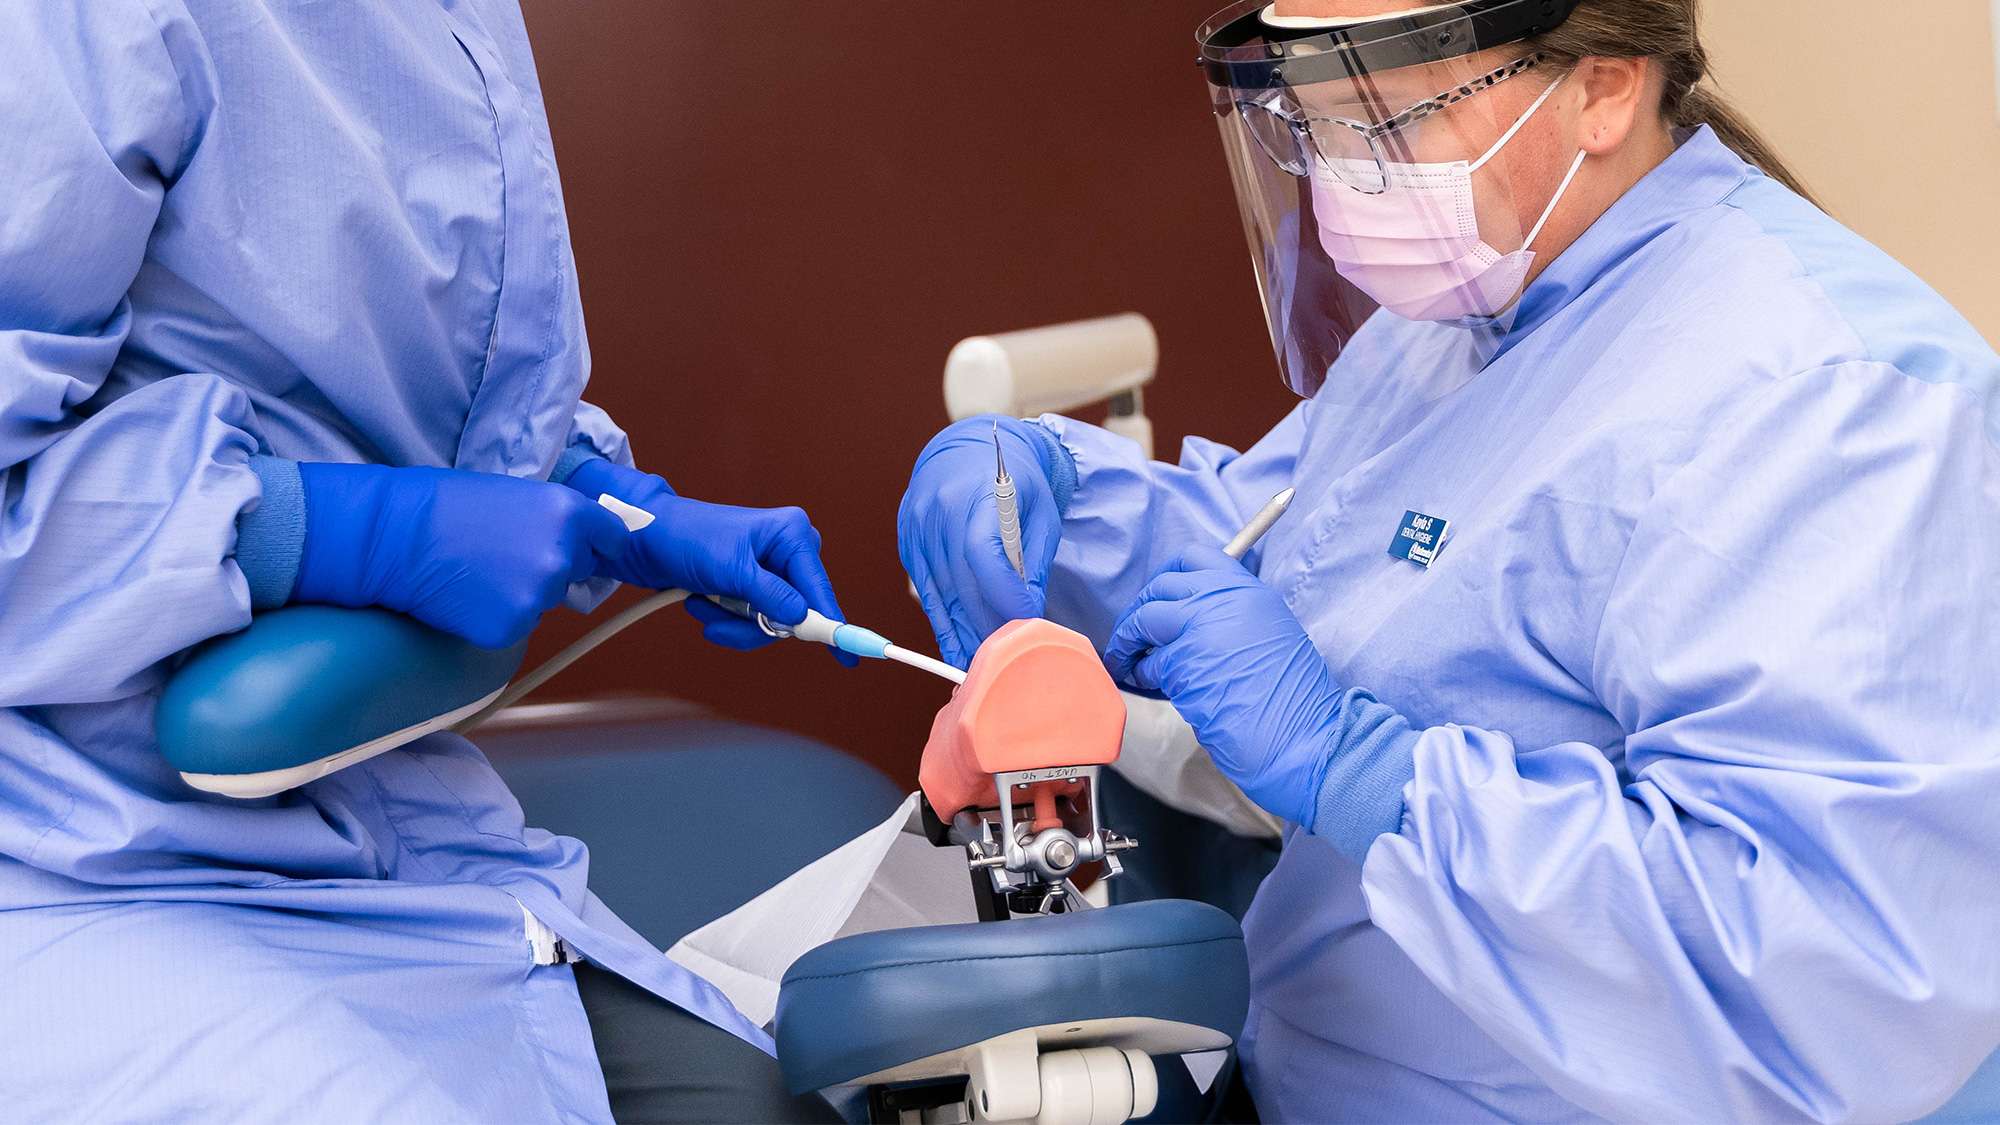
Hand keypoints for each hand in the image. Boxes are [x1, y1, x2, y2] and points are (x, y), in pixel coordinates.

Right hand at [294, 463, 630, 649]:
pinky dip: (498, 614)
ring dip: (523, 591)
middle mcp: (562, 556)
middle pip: (577, 569)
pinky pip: (519, 624)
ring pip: (546, 599)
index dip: (598, 542)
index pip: (613, 537)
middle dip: (552, 565)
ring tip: (479, 569)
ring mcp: (538, 596)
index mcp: (569, 513)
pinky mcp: (512, 628)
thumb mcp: (516, 494)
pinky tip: (469, 593)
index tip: (592, 547)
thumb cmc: (445, 505)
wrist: (395, 537)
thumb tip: (582, 543)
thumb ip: (555, 520)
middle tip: (504, 552)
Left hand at [566, 459, 852, 659]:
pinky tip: (703, 602)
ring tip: (703, 605)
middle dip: (756, 625)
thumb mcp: (729, 569)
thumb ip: (769, 595)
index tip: (851, 655)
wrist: (645, 539)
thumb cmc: (686, 539)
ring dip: (734, 624)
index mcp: (791, 535)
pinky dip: (727, 620)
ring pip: (772, 623)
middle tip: (720, 623)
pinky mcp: (752, 586)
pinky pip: (754, 621)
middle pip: (796, 612)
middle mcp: (788, 550)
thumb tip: (801, 617)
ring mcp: (771, 570)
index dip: (833, 623)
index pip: (819, 588)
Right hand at [896, 417, 1062, 667]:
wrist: (968, 448)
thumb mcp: (1039, 511)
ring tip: (978, 664)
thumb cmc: (1014, 480)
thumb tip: (1028, 611)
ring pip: (939, 590)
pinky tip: (955, 644)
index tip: (1024, 622)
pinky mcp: (907, 540)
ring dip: (960, 630)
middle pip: (960, 579)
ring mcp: (917, 526)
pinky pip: (925, 588)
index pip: (983, 553)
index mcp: (976, 494)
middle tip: (1005, 659)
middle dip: (984, 623)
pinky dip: (941, 619)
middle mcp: (938, 510)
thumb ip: (1033, 559)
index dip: (1002, 594)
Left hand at [1102, 545, 1344, 826]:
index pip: (1194, 558)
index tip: (1155, 597)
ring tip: (1126, 661)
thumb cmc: (1290, 697)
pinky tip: (1148, 685)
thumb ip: (1231, 615)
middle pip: (1161, 586)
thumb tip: (1188, 617)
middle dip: (1139, 609)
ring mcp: (1203, 627)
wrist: (1304, 734)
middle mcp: (1225, 599)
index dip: (1167, 577)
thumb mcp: (1269, 633)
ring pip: (1146, 619)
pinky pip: (1150, 663)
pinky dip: (1142, 674)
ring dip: (1129, 641)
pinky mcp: (1185, 663)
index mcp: (1249, 589)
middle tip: (1132, 634)